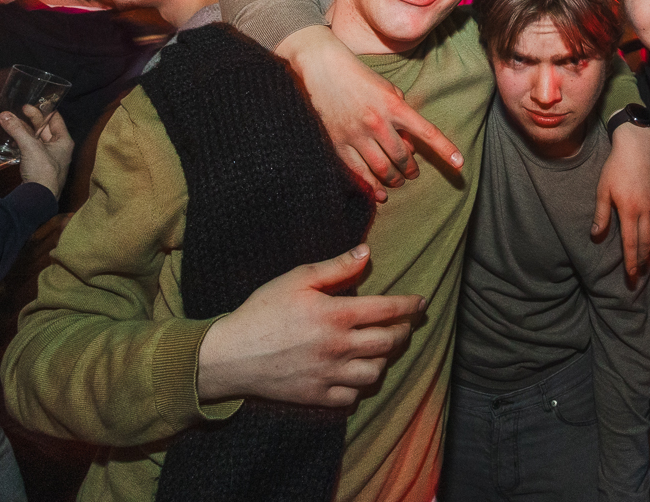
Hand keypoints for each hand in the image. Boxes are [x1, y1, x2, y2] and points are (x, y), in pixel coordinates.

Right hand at [4, 108, 72, 198]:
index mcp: (64, 141)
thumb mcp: (31, 147)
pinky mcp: (39, 166)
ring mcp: (49, 158)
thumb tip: (5, 115)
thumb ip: (18, 130)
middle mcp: (59, 148)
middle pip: (46, 128)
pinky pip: (31, 149)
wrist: (40, 197)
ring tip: (14, 121)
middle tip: (20, 109)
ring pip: (37, 139)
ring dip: (26, 130)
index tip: (34, 102)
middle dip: (33, 119)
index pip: (56, 120)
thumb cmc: (44, 172)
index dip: (45, 110)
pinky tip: (14, 138)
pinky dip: (23, 142)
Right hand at [197, 245, 426, 407]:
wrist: (228, 355)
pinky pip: (353, 396)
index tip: (421, 303)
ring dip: (385, 359)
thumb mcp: (296, 279)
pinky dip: (361, 385)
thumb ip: (336, 267)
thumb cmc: (261, 311)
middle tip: (404, 326)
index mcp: (337, 315)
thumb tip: (367, 252)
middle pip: (389, 342)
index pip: (388, 310)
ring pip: (376, 372)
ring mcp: (329, 375)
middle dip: (403, 332)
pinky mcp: (317, 396)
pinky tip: (358, 373)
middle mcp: (339, 347)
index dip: (409, 306)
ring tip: (381, 349)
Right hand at [280, 25, 462, 201]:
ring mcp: (356, 134)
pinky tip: (379, 193)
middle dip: (411, 170)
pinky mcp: (338, 141)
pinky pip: (358, 171)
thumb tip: (409, 145)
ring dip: (394, 180)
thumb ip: (402, 115)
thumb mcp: (388, 89)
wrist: (322, 67)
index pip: (427, 132)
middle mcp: (377, 122)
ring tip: (398, 182)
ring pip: (382, 168)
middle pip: (402, 158)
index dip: (445, 150)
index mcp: (394, 105)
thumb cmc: (360, 76)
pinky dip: (371, 185)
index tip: (459, 164)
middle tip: (413, 173)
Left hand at [593, 123, 649, 278]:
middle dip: (642, 261)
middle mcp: (645, 211)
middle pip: (646, 242)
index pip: (631, 243)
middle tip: (638, 275)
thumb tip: (596, 235)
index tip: (631, 275)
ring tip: (647, 262)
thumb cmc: (617, 166)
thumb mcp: (603, 190)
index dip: (631, 261)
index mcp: (630, 211)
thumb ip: (601, 214)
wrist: (639, 145)